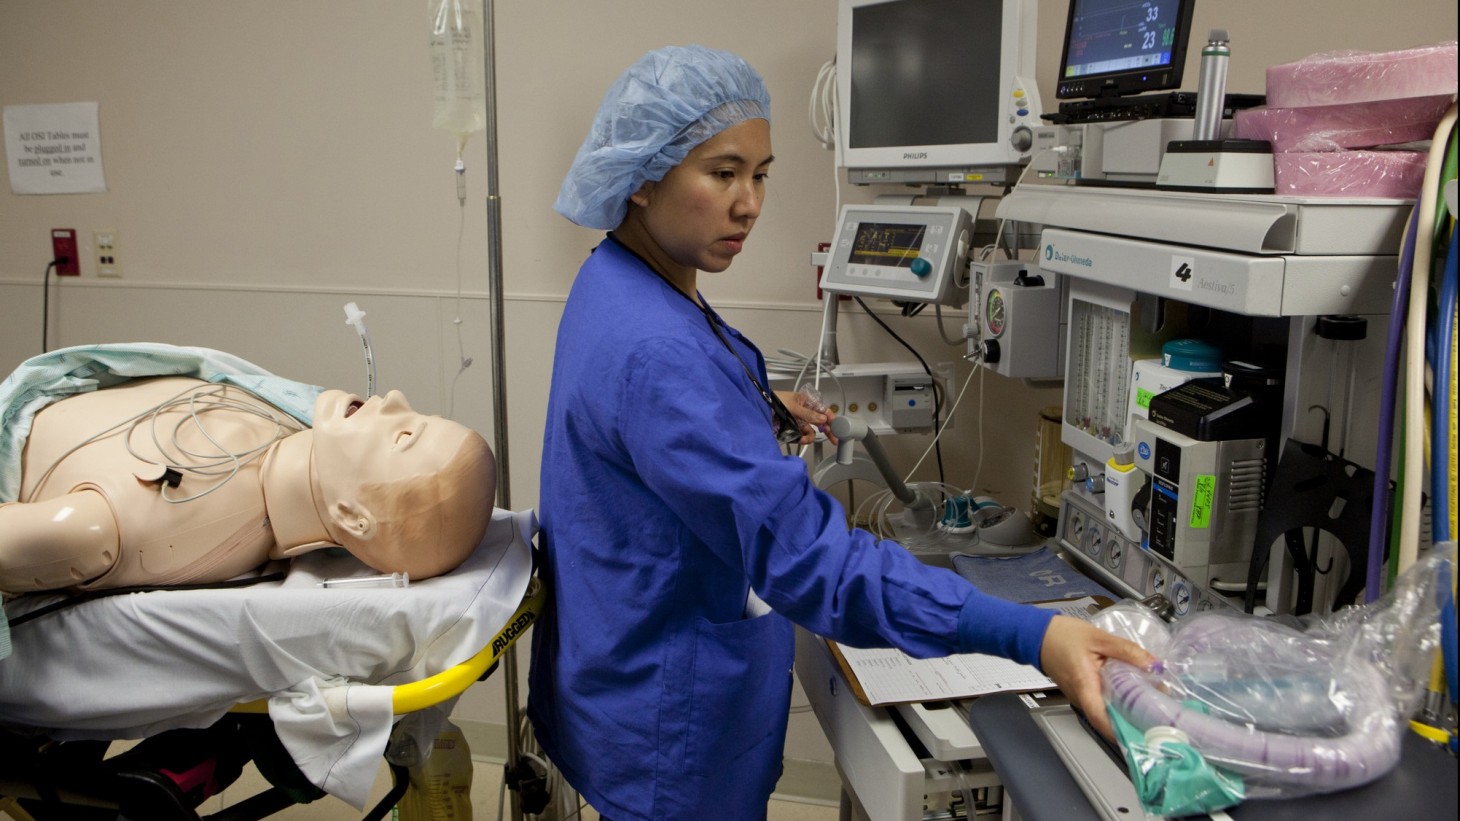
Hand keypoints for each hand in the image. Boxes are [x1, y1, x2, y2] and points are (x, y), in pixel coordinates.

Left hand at [777, 390, 837, 444]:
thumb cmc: (775, 400)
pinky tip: (800, 440)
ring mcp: (798, 421)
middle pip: (820, 422)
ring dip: (810, 436)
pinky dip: (802, 439)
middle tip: (834, 440)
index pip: (823, 410)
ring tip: (804, 439)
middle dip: (827, 431)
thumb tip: (823, 419)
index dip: (830, 417)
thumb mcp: (793, 406)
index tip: (837, 425)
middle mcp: (804, 412)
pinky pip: (802, 436)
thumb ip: (808, 414)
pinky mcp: (792, 429)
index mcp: (806, 402)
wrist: (759, 407)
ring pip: (810, 431)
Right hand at [1039, 615, 1155, 739]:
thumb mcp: (1098, 637)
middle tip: (1158, 717)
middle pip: (1108, 718)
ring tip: (1152, 705)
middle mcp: (1081, 698)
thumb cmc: (1063, 635)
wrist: (1039, 635)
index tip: (1142, 736)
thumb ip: (1127, 650)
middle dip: (1133, 721)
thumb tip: (1153, 664)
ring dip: (1127, 711)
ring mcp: (1080, 698)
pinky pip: (1102, 702)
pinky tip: (1134, 692)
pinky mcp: (1082, 693)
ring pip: (1106, 711)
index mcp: (1084, 685)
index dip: (1120, 731)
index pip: (1100, 718)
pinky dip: (1118, 700)